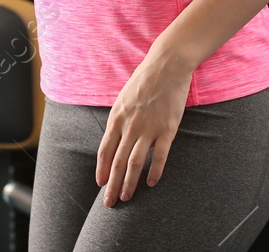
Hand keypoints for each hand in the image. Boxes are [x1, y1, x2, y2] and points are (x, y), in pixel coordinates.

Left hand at [96, 50, 192, 206]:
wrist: (167, 65)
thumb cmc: (144, 80)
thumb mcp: (123, 98)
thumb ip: (119, 119)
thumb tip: (115, 138)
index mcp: (117, 117)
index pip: (105, 150)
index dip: (101, 169)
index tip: (100, 184)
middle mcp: (130, 125)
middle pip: (117, 161)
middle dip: (111, 184)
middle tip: (109, 203)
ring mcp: (148, 128)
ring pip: (135, 163)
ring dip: (129, 183)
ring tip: (126, 197)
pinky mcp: (167, 129)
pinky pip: (159, 156)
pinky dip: (154, 171)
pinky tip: (151, 183)